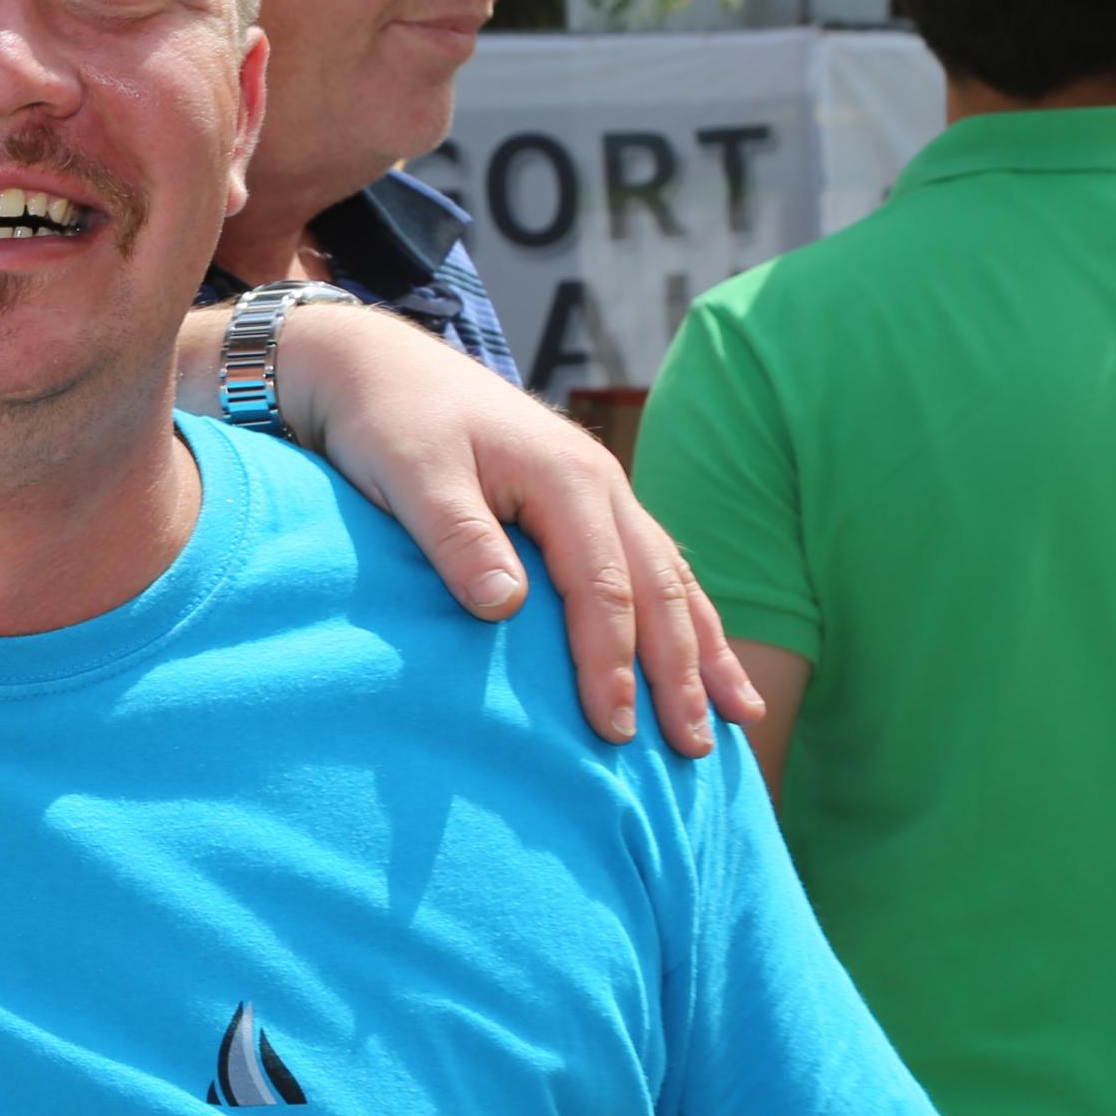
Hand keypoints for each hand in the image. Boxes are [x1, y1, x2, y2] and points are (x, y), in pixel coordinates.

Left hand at [278, 305, 756, 753]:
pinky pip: (654, 566)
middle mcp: (601, 484)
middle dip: (681, 673)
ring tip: (739, 715)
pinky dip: (686, 615)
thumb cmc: (388, 421)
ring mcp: (602, 492)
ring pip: (671, 579)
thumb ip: (457, 538)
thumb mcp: (411, 475)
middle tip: (694, 750)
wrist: (376, 365)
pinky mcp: (585, 504)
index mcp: (566, 478)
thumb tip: (506, 607)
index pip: (603, 588)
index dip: (610, 663)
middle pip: (657, 590)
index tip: (612, 730)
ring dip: (704, 649)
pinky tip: (706, 655)